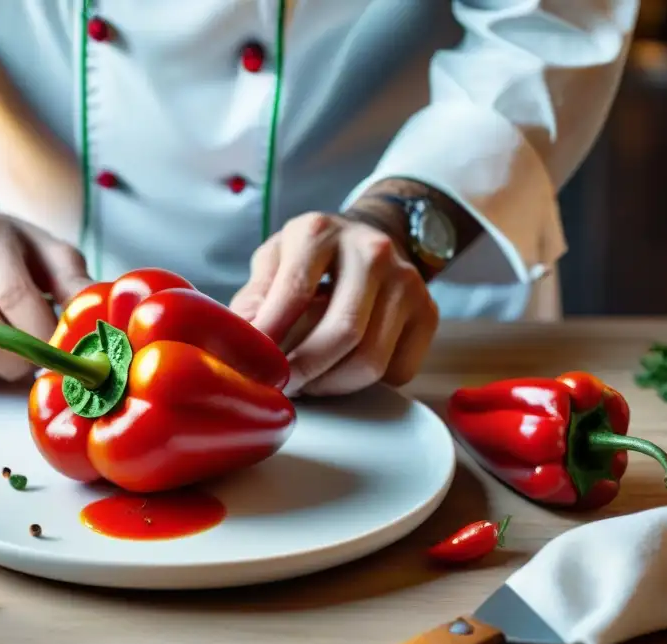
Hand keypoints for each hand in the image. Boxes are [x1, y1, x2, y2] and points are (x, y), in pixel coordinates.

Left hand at [229, 212, 438, 396]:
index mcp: (320, 232)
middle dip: (305, 372)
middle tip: (282, 388)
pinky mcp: (428, 312)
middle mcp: (371, 251)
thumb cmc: (311, 258)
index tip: (254, 368)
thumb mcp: (273, 260)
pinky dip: (366, 384)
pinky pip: (397, 371)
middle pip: (341, 333)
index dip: (270, 339)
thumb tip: (238, 345)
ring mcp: (407, 281)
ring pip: (370, 360)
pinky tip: (341, 371)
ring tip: (308, 382)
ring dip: (331, 385)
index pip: (294, 294)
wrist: (370, 238)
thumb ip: (253, 298)